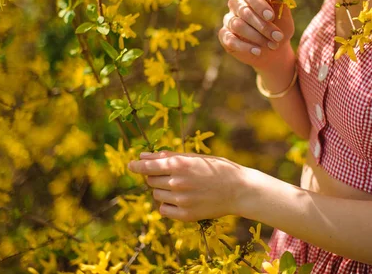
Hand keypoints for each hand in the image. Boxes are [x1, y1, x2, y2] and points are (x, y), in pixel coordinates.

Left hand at [127, 150, 248, 221]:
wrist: (239, 190)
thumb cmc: (217, 169)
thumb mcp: (194, 157)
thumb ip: (168, 156)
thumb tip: (143, 157)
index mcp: (179, 164)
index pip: (147, 166)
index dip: (136, 166)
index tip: (131, 165)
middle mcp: (177, 182)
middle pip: (151, 180)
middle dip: (156, 176)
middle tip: (173, 175)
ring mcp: (180, 200)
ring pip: (156, 194)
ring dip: (163, 190)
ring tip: (182, 187)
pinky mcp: (185, 215)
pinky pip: (163, 209)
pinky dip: (168, 204)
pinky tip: (182, 199)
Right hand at [219, 0, 294, 71]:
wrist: (274, 49)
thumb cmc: (279, 25)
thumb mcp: (283, 8)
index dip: (259, 4)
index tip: (271, 16)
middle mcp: (236, 5)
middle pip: (244, 11)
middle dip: (262, 26)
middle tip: (277, 37)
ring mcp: (229, 20)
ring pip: (237, 25)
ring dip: (256, 36)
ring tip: (271, 45)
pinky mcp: (224, 36)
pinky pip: (230, 39)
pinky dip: (245, 46)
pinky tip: (257, 51)